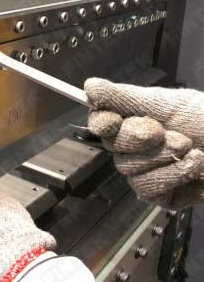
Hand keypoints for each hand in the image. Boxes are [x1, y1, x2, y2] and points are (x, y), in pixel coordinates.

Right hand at [84, 78, 203, 208]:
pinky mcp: (162, 196)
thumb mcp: (169, 104)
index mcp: (134, 121)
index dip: (103, 123)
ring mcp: (146, 173)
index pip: (101, 122)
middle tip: (167, 132)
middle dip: (140, 139)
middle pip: (112, 148)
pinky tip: (195, 165)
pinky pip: (149, 190)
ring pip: (129, 171)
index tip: (112, 122)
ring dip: (162, 159)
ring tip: (191, 148)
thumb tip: (89, 86)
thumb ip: (126, 97)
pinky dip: (174, 176)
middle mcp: (135, 148)